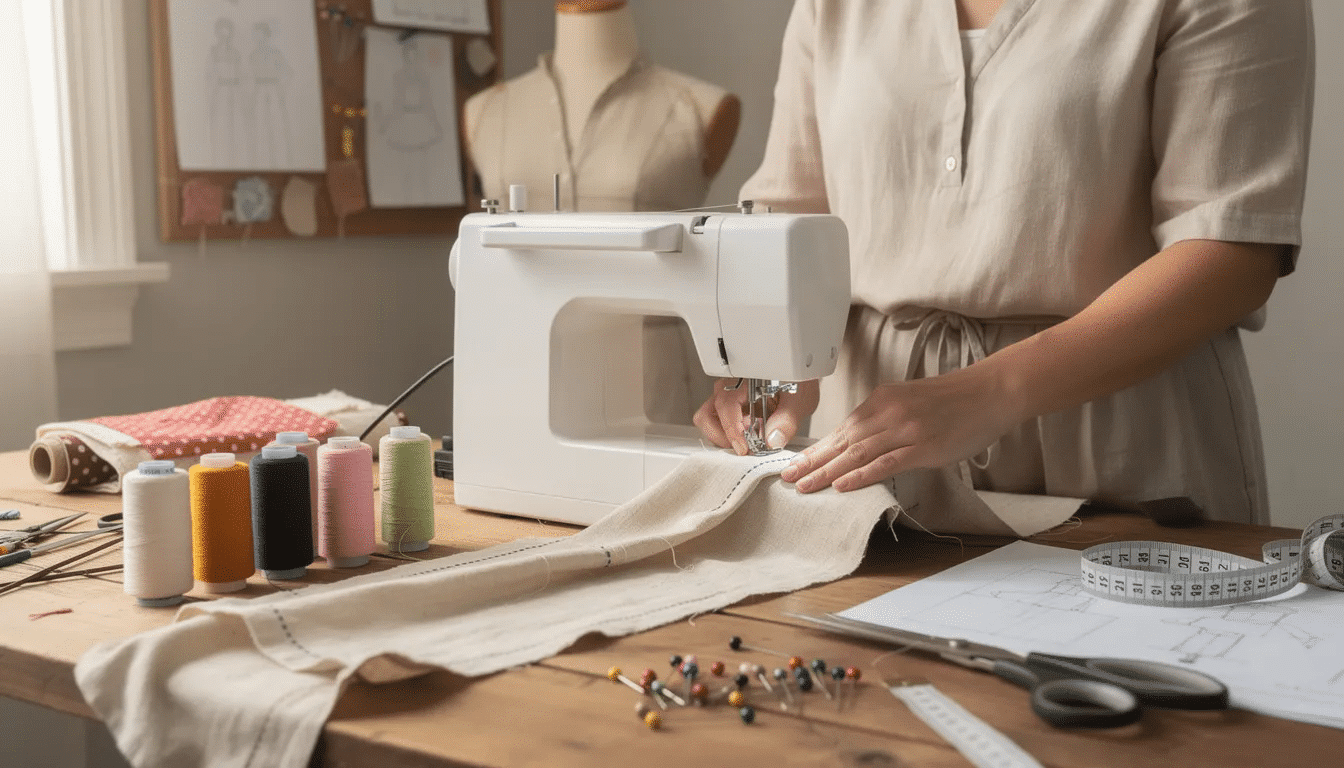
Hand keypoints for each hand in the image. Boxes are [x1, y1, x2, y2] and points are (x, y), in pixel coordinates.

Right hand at [693, 379, 819, 454]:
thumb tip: (772, 441)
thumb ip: (786, 420)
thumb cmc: (797, 385)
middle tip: (746, 447)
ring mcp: (723, 398)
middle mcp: (728, 388)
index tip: (744, 447)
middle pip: (707, 416)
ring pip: (708, 422)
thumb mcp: (799, 400)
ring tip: (749, 440)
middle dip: (723, 438)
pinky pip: (716, 426)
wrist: (797, 382)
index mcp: (744, 380)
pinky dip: (728, 437)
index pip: (726, 405)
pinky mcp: (725, 410)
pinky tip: (748, 437)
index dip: (732, 430)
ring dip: (724, 438)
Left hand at [780, 365, 1019, 492]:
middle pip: (842, 441)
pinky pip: (886, 463)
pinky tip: (842, 485)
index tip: (795, 463)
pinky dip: (861, 475)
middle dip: (812, 461)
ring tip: (805, 486)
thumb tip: (859, 445)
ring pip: (857, 453)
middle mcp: (889, 412)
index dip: (816, 449)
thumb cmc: (955, 400)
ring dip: (828, 472)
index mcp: (882, 400)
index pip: (841, 429)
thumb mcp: (910, 401)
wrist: (991, 391)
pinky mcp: (924, 446)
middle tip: (788, 478)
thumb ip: (884, 420)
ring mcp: (906, 429)